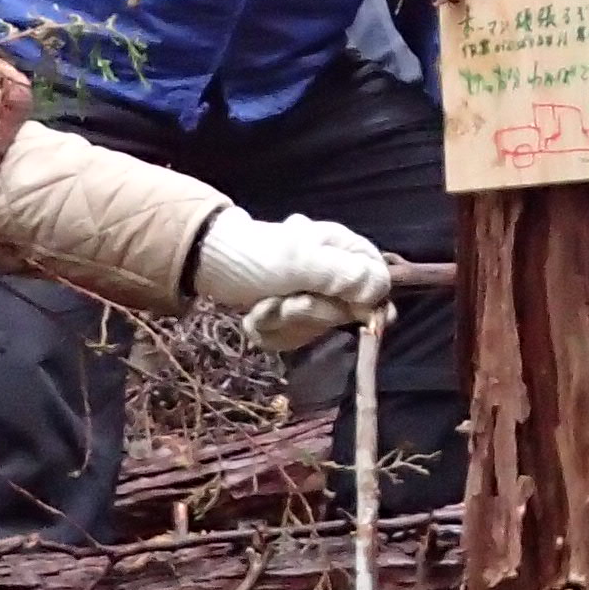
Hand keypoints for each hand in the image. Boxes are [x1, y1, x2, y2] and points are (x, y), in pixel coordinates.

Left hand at [190, 209, 393, 350]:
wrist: (207, 262)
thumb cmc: (255, 255)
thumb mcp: (300, 261)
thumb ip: (343, 275)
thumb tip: (381, 292)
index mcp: (345, 250)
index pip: (380, 285)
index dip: (365, 306)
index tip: (343, 313)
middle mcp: (335, 274)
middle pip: (346, 315)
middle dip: (309, 315)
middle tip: (285, 301)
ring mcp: (312, 297)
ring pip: (316, 331)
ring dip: (283, 325)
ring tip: (264, 304)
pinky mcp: (291, 316)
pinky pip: (293, 338)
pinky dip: (270, 332)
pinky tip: (257, 314)